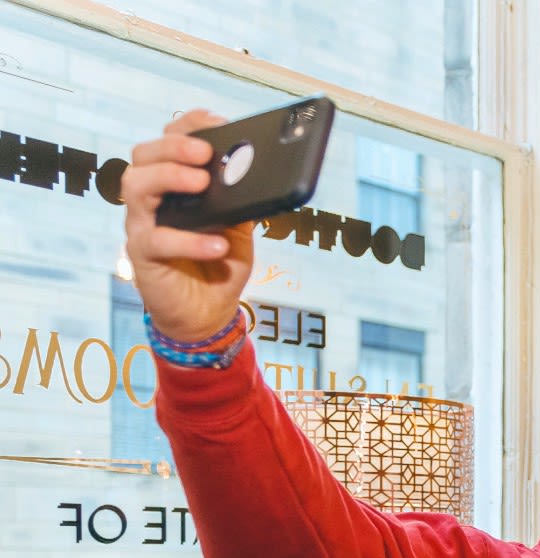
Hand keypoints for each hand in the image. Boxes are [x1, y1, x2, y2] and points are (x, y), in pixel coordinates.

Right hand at [120, 110, 254, 342]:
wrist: (207, 312)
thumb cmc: (219, 263)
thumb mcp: (239, 226)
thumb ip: (241, 200)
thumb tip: (262, 173)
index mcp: (173, 184)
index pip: (169, 141)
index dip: (189, 126)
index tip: (217, 121)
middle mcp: (152, 198)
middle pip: (144, 155)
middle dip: (174, 146)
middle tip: (205, 153)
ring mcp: (142, 224)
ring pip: (136, 185)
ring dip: (168, 176)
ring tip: (202, 183)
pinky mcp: (143, 255)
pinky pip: (157, 240)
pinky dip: (188, 240)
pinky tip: (216, 243)